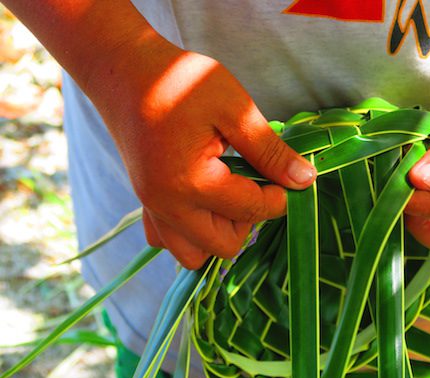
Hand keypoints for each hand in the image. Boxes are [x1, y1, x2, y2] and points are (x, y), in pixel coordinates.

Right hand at [85, 36, 314, 268]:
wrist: (123, 68)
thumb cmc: (179, 80)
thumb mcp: (234, 108)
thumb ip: (270, 151)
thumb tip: (304, 179)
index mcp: (191, 183)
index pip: (250, 210)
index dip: (279, 197)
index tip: (290, 176)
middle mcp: (166, 206)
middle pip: (224, 246)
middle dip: (250, 220)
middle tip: (257, 184)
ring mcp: (151, 207)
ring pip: (193, 254)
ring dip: (220, 234)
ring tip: (231, 195)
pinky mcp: (145, 202)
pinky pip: (167, 240)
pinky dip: (190, 233)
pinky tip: (204, 201)